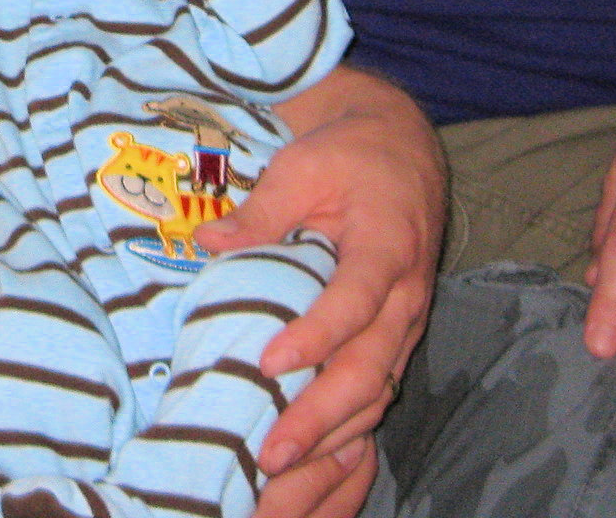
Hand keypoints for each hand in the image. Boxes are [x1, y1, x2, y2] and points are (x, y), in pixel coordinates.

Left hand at [207, 69, 442, 517]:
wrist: (402, 150)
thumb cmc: (348, 157)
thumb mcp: (302, 167)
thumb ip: (261, 210)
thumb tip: (208, 243)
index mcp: (387, 245)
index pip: (353, 302)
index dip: (316, 336)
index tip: (269, 363)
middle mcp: (406, 294)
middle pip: (371, 367)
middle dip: (322, 415)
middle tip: (271, 451)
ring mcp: (407, 321)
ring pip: (379, 391)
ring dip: (334, 434)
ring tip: (281, 467)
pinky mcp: (397, 335)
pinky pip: (380, 390)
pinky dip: (350, 428)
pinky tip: (311, 454)